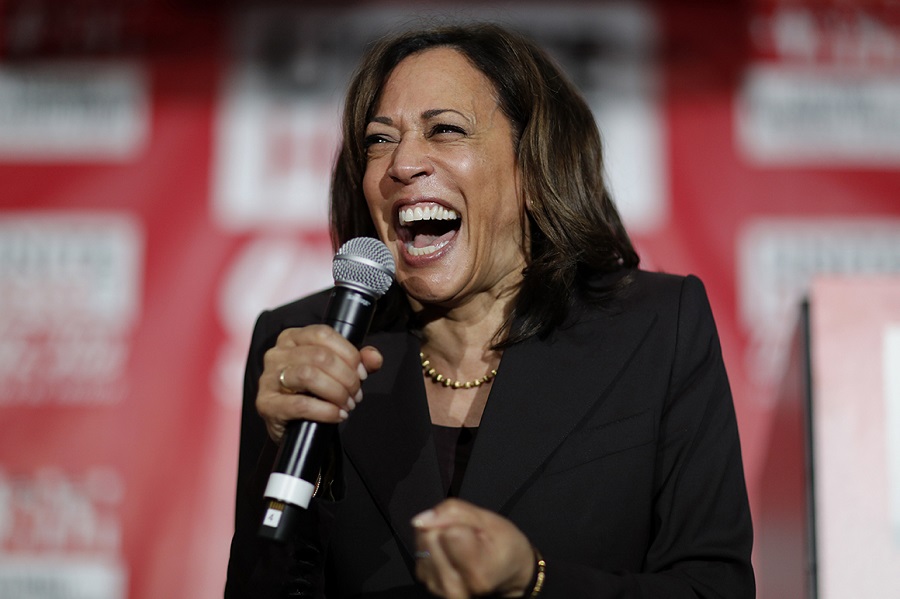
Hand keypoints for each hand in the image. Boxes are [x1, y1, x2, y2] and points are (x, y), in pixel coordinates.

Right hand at [256, 324, 383, 442]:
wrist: (293, 426)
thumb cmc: (313, 392)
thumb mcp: (337, 372)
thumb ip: (358, 362)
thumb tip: (374, 357)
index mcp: (292, 338)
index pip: (323, 334)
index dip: (349, 353)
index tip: (362, 373)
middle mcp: (276, 353)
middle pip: (320, 356)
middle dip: (347, 377)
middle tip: (356, 394)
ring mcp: (268, 378)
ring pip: (309, 376)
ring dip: (337, 392)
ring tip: (347, 404)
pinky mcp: (266, 404)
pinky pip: (300, 404)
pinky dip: (326, 411)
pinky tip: (337, 415)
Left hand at [412, 498, 535, 598]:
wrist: (507, 571)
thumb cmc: (503, 546)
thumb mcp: (490, 521)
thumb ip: (455, 512)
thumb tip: (422, 519)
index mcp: (477, 574)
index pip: (449, 533)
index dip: (459, 522)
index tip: (475, 530)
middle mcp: (455, 587)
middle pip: (430, 536)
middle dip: (445, 526)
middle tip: (467, 535)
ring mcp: (439, 587)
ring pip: (422, 542)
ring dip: (437, 534)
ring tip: (459, 541)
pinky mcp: (428, 582)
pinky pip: (419, 550)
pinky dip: (432, 543)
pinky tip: (448, 547)